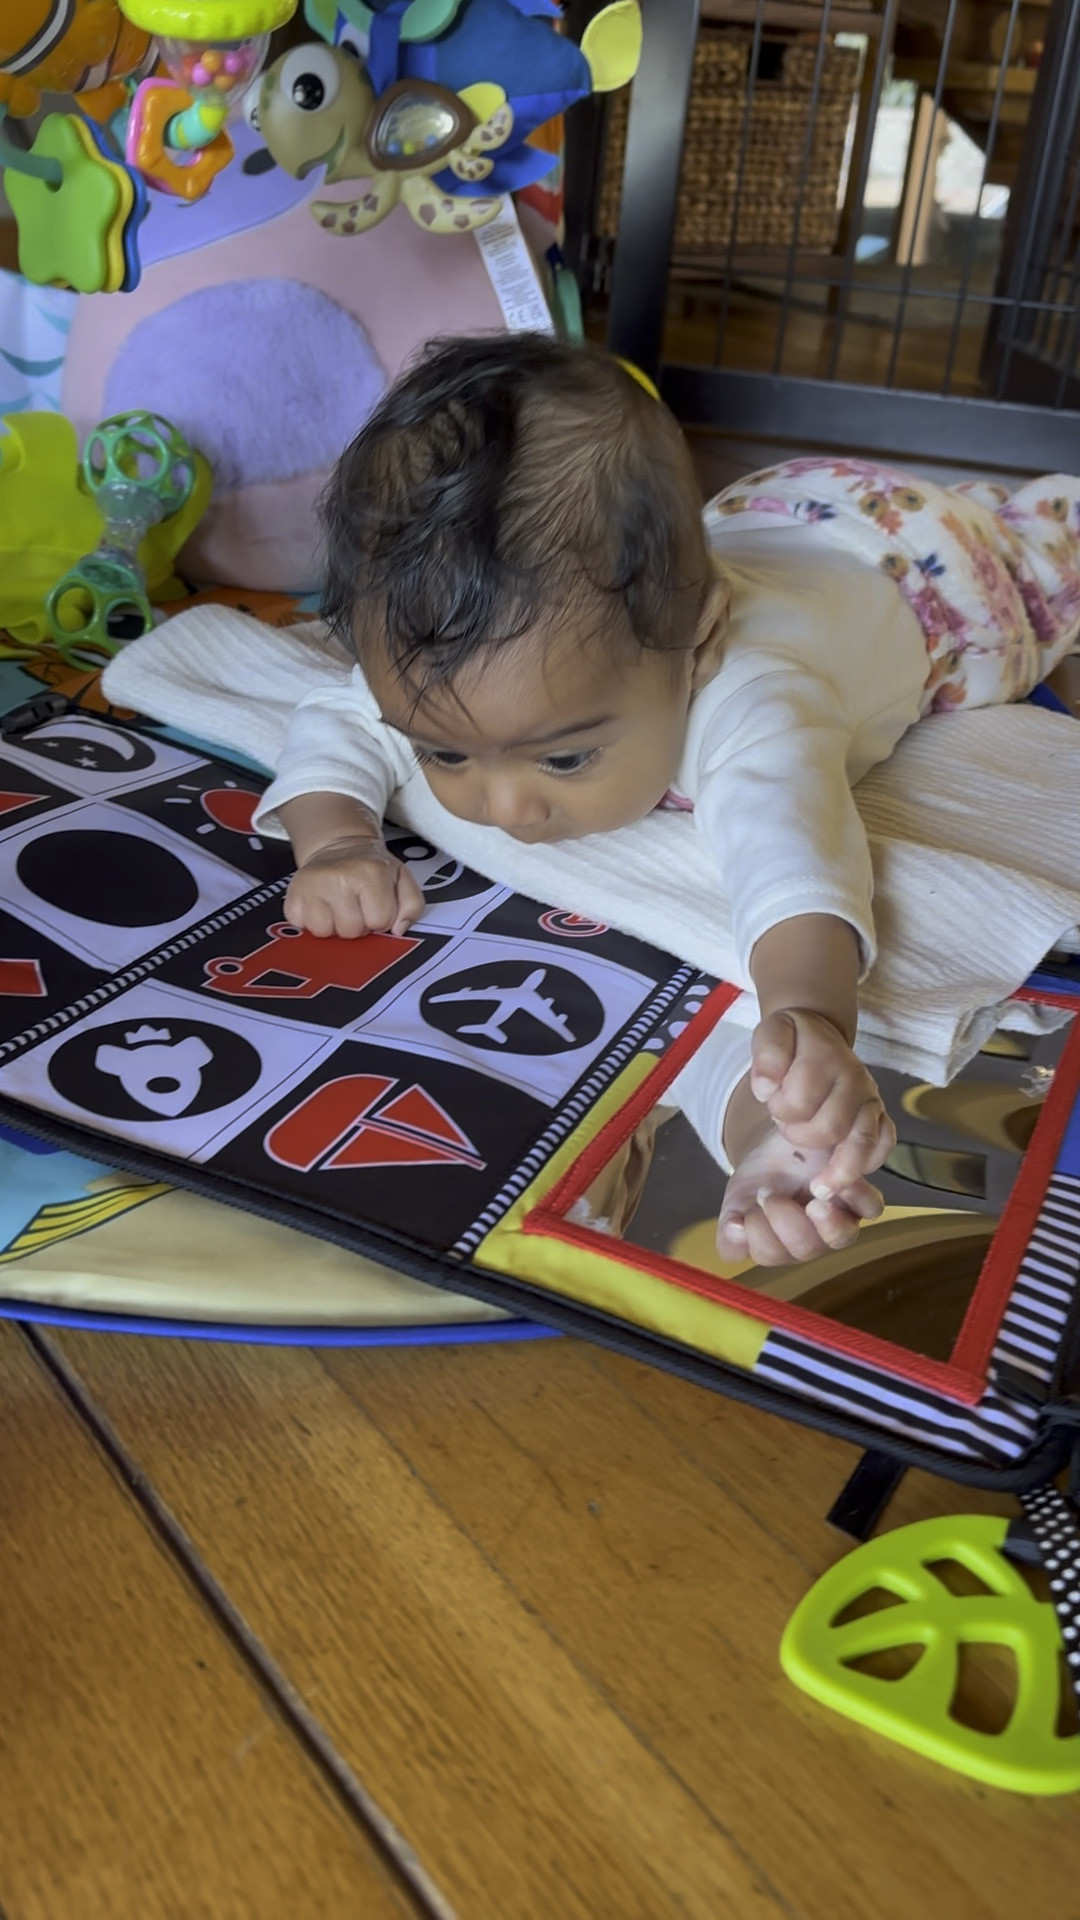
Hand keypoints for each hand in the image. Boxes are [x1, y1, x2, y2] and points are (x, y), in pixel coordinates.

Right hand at [284, 834, 424, 938]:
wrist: (338, 845)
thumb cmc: (372, 868)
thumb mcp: (401, 879)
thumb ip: (412, 905)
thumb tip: (398, 930)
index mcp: (370, 873)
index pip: (380, 922)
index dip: (380, 919)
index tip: (375, 905)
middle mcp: (339, 878)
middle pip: (351, 931)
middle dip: (357, 925)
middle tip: (356, 907)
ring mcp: (311, 887)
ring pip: (325, 933)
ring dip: (334, 926)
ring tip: (338, 908)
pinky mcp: (292, 897)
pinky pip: (303, 928)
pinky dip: (311, 923)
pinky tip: (321, 907)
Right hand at [717, 1122, 884, 1266]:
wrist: (785, 1140)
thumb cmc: (761, 1175)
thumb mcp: (736, 1199)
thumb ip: (731, 1227)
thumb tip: (735, 1234)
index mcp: (781, 1243)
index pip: (771, 1254)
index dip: (758, 1237)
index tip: (745, 1213)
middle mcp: (813, 1238)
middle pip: (806, 1249)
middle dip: (784, 1224)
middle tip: (767, 1194)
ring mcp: (840, 1219)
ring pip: (841, 1237)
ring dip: (827, 1224)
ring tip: (813, 1202)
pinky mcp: (860, 1196)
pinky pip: (870, 1208)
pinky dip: (856, 1197)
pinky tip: (833, 1182)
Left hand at [749, 1008, 893, 1197]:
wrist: (818, 1035)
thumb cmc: (792, 1041)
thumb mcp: (771, 1032)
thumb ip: (767, 1055)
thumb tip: (766, 1087)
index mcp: (826, 1057)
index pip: (799, 1099)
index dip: (779, 1108)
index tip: (772, 1102)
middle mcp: (856, 1079)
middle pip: (830, 1127)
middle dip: (800, 1135)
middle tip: (786, 1126)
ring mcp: (871, 1099)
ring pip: (862, 1142)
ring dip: (839, 1170)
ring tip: (819, 1190)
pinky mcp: (879, 1115)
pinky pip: (884, 1144)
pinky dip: (868, 1163)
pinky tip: (844, 1178)